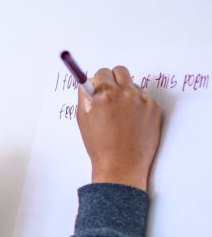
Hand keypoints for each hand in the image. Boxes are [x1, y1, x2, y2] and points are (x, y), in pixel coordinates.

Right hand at [77, 65, 161, 190]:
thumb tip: (87, 83)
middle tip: (111, 94)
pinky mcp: (154, 108)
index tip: (99, 87)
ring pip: (133, 85)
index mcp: (104, 94)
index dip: (99, 81)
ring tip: (121, 115)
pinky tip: (132, 122)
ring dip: (127, 93)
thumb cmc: (100, 146)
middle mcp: (124, 93)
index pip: (102, 72)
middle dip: (113, 79)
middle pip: (120, 71)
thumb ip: (85, 97)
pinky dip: (138, 106)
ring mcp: (141, 100)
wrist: (121, 165)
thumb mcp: (83, 120)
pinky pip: (145, 98)